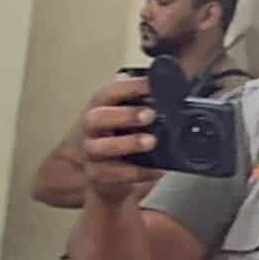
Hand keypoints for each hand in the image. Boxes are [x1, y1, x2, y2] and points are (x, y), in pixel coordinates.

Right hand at [79, 75, 164, 205]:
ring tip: (151, 142)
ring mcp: (90, 153)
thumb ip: (138, 101)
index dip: (131, 87)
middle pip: (97, 118)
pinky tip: (155, 169)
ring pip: (101, 148)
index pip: (110, 93)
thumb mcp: (123, 115)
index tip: (153, 85)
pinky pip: (114, 175)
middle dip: (124, 115)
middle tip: (150, 115)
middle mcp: (90, 129)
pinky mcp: (96, 175)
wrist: (93, 170)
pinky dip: (137, 172)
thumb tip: (168, 85)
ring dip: (128, 143)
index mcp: (98, 108)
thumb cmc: (113, 136)